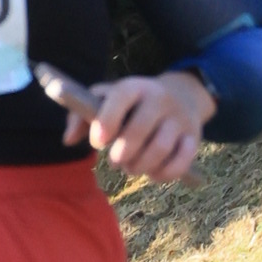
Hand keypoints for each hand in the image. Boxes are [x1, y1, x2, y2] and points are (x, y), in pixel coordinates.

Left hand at [62, 68, 211, 185]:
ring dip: (140, 166)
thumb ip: (80, 116)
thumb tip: (68, 140)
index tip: (97, 143)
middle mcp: (160, 98)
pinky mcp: (194, 138)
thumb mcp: (106, 100)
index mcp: (134, 87)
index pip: (122, 96)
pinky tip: (153, 173)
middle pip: (141, 128)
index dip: (107, 119)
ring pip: (160, 148)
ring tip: (131, 167)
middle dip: (122, 153)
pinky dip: (163, 174)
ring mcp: (179, 118)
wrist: (181, 96)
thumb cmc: (131, 105)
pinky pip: (181, 162)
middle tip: (115, 161)